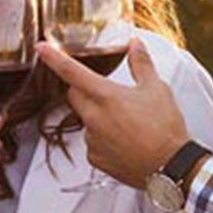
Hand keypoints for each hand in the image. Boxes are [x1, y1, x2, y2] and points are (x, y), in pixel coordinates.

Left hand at [35, 37, 187, 187]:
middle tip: (107, 93)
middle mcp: (93, 117)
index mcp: (106, 96)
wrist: (171, 168)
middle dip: (83, 90)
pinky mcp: (95, 158)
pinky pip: (92, 142)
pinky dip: (103, 139)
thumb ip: (141, 64)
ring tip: (126, 123)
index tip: (40, 48)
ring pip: (85, 120)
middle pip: (74, 95)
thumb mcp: (157, 89)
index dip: (53, 57)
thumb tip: (135, 44)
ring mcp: (92, 139)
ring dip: (97, 117)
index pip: (71, 71)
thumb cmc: (166, 128)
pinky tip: (124, 141)